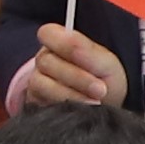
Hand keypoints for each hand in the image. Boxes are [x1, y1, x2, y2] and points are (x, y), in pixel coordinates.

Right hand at [1, 27, 128, 118]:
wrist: (109, 106)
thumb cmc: (105, 79)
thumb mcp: (105, 62)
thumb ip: (88, 52)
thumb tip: (73, 45)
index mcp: (57, 42)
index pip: (46, 33)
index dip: (63, 44)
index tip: (85, 57)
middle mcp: (43, 61)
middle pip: (46, 62)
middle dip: (76, 77)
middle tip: (100, 89)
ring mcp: (36, 82)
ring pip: (40, 84)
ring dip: (69, 95)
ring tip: (94, 102)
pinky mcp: (35, 103)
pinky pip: (40, 104)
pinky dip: (63, 108)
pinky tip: (80, 110)